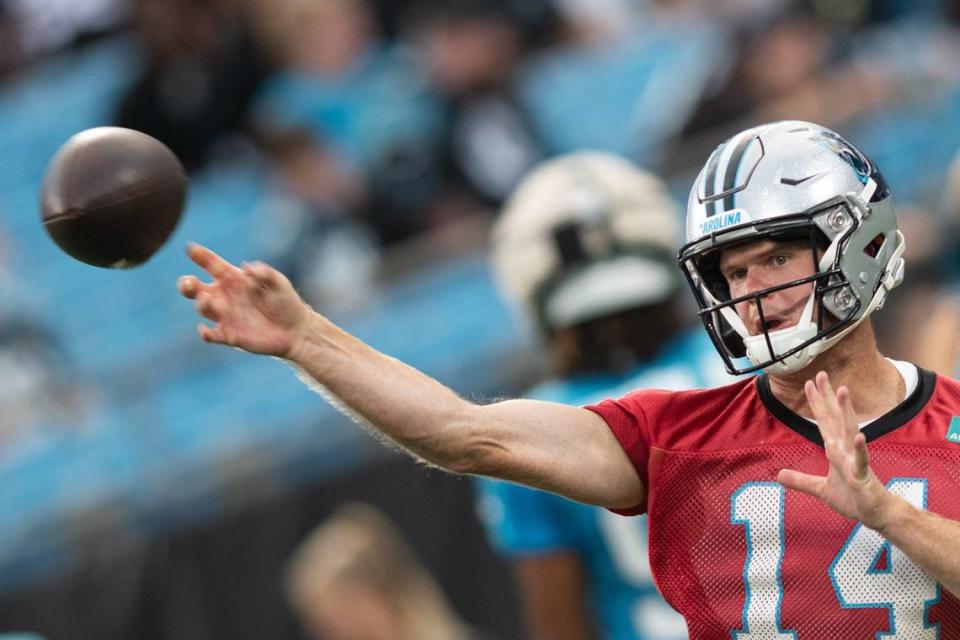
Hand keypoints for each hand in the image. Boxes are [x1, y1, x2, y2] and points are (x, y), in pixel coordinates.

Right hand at [177, 243, 309, 357]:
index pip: (212, 265)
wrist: (295, 330)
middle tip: (189, 282)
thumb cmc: (285, 301)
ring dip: (202, 304)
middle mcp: (224, 296)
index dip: (201, 256)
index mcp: (233, 279)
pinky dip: (205, 334)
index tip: (190, 249)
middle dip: (186, 284)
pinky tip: (205, 331)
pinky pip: (212, 335)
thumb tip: (246, 268)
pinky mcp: (229, 335)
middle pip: (196, 288)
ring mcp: (225, 316)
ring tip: (207, 300)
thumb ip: (264, 273)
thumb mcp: (278, 282)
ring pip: (203, 308)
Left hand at [777, 371, 899, 530]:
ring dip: (846, 411)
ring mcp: (855, 460)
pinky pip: (861, 461)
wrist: (875, 514)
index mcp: (835, 449)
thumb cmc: (853, 498)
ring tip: (842, 391)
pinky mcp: (863, 476)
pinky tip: (859, 436)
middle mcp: (845, 449)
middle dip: (827, 397)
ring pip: (849, 431)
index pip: (824, 421)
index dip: (816, 402)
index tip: (809, 383)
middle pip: (835, 418)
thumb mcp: (820, 489)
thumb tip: (779, 475)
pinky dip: (860, 449)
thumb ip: (800, 480)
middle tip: (821, 374)